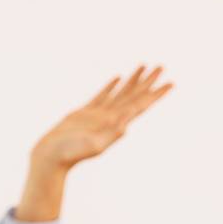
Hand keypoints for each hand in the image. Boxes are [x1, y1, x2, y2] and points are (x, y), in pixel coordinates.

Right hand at [31, 64, 173, 172]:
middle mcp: (112, 118)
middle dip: (149, 82)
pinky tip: (119, 78)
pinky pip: (103, 95)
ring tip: (144, 66)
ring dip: (134, 80)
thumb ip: (110, 135)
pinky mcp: (86, 113)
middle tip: (162, 67)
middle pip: (135, 96)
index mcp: (117, 124)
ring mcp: (99, 115)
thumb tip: (126, 126)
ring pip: (121, 93)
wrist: (51, 157)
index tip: (171, 84)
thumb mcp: (93, 145)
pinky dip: (112, 86)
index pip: (141, 105)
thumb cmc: (70, 153)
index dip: (156, 94)